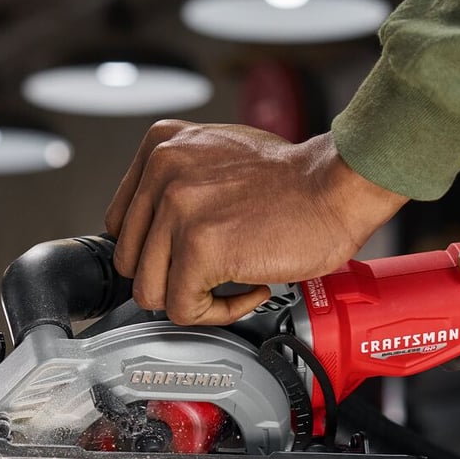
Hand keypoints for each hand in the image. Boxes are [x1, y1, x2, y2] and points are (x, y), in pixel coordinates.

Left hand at [106, 123, 406, 324]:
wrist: (336, 185)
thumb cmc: (294, 179)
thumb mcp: (218, 154)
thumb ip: (180, 184)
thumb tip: (159, 232)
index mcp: (161, 146)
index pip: (122, 223)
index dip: (157, 252)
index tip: (187, 260)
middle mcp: (162, 172)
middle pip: (132, 261)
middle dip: (174, 278)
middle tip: (214, 275)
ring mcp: (178, 209)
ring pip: (151, 291)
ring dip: (195, 299)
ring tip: (233, 284)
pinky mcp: (200, 247)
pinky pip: (184, 308)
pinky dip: (219, 312)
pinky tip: (251, 288)